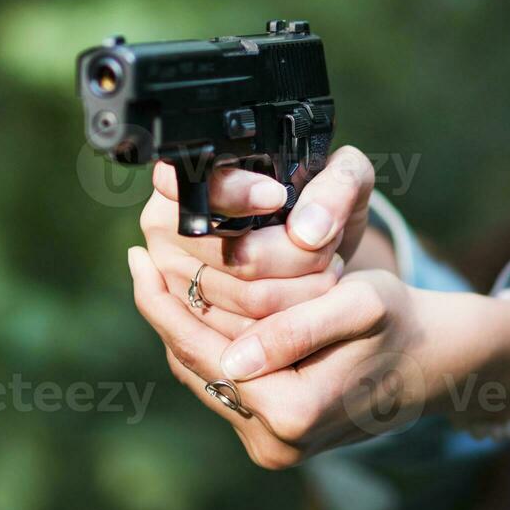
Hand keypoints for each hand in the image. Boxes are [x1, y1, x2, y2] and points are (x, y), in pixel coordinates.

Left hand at [128, 253, 451, 466]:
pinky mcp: (275, 442)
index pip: (202, 354)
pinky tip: (195, 310)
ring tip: (156, 277)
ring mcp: (274, 450)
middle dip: (165, 312)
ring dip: (181, 329)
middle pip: (196, 369)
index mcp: (292, 413)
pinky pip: (225, 389)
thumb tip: (232, 361)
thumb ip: (296, 331)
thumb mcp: (359, 306)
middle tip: (137, 259)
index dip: (164, 305)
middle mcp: (276, 444)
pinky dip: (207, 349)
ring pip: (206, 380)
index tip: (136, 258)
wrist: (434, 363)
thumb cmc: (400, 322)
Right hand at [138, 145, 384, 331]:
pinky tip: (307, 300)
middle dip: (297, 257)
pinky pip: (248, 332)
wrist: (309, 247)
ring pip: (248, 298)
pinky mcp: (193, 320)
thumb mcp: (343, 178)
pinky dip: (290, 321)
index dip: (237, 194)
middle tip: (326, 248)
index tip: (278, 197)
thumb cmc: (318, 204)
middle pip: (236, 255)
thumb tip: (307, 231)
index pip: (198, 185)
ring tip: (325, 272)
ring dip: (302, 291)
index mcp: (190, 177)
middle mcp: (167, 226)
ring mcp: (174, 277)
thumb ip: (336, 186)